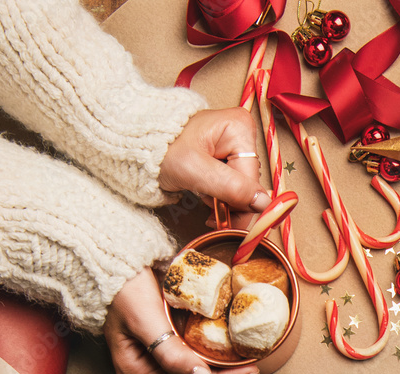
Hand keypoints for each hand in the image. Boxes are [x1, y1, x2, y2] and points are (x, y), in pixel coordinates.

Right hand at [103, 269, 259, 373]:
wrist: (114, 263)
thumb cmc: (123, 287)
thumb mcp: (145, 318)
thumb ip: (170, 352)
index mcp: (136, 370)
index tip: (247, 372)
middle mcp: (146, 372)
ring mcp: (155, 363)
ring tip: (248, 373)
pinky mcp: (166, 350)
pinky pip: (194, 371)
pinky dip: (215, 372)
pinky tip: (233, 363)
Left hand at [159, 108, 270, 229]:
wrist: (135, 143)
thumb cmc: (159, 148)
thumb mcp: (194, 169)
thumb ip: (230, 187)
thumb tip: (264, 203)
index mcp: (240, 128)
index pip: (252, 179)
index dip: (240, 203)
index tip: (223, 219)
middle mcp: (242, 134)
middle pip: (249, 185)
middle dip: (230, 203)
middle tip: (209, 209)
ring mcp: (235, 146)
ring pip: (242, 189)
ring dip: (224, 202)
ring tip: (203, 198)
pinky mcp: (227, 158)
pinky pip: (233, 186)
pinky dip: (220, 197)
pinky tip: (206, 195)